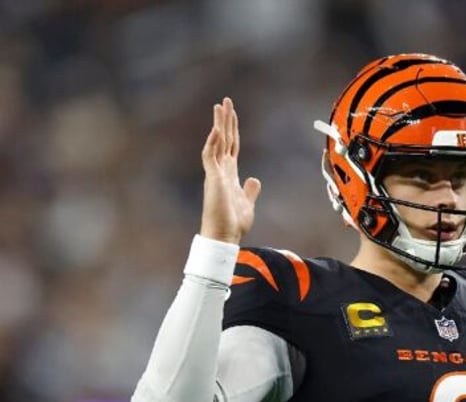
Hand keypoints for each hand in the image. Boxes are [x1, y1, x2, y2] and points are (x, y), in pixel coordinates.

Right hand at [200, 97, 261, 244]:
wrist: (224, 236)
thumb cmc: (233, 223)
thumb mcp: (247, 203)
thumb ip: (250, 190)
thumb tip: (254, 180)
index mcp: (230, 174)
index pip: (231, 146)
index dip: (232, 130)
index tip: (232, 114)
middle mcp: (221, 170)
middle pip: (224, 139)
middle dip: (225, 120)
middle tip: (226, 101)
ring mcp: (216, 173)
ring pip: (216, 142)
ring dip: (219, 124)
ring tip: (221, 106)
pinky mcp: (213, 179)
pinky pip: (211, 156)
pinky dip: (213, 142)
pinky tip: (217, 129)